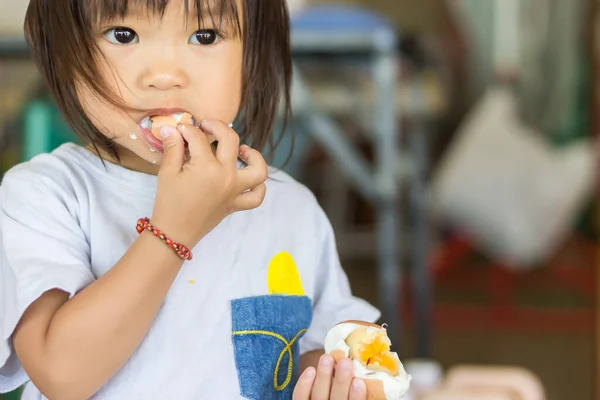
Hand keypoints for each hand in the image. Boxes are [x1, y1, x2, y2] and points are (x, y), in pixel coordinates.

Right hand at [151, 119, 267, 246]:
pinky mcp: (236, 204)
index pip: (199, 137)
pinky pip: (257, 196)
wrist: (174, 233)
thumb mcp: (167, 172)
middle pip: (230, 140)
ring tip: (241, 150)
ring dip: (253, 155)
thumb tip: (171, 129)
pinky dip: (259, 186)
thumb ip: (173, 148)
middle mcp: (226, 176)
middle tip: (206, 127)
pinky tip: (247, 176)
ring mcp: (235, 191)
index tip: (181, 129)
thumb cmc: (168, 203)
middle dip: (217, 127)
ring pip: (258, 169)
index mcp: (207, 167)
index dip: (187, 129)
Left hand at [293, 354, 366, 399]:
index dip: (356, 397)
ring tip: (327, 358)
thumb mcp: (359, 398)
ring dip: (323, 377)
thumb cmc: (345, 396)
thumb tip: (368, 375)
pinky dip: (304, 384)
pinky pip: (300, 397)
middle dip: (340, 382)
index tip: (359, 382)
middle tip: (345, 362)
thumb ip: (362, 394)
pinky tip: (311, 370)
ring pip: (318, 396)